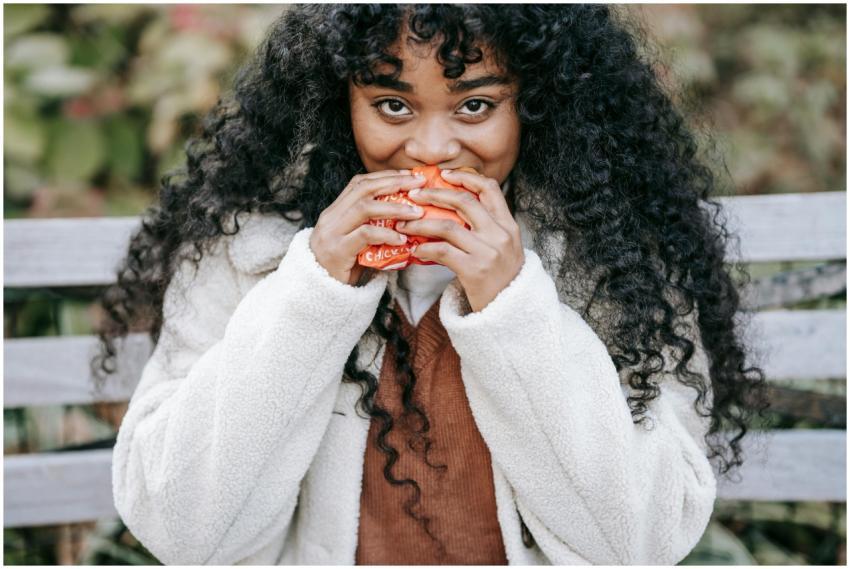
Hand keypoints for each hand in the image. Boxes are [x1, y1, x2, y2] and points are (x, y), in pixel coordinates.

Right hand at [309, 170, 426, 285]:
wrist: (318, 294)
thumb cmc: (344, 269)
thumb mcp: (358, 243)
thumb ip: (375, 229)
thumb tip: (410, 220)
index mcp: (335, 211)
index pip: (360, 183)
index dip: (385, 176)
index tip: (409, 176)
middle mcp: (331, 217)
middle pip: (364, 189)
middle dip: (394, 183)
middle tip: (419, 184)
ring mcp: (332, 233)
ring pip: (364, 208)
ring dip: (394, 208)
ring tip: (416, 213)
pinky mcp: (337, 251)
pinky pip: (365, 235)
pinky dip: (386, 235)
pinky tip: (402, 239)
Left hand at [397, 169, 524, 311]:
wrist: (510, 312)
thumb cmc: (501, 279)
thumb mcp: (504, 247)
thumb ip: (487, 227)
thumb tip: (453, 208)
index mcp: (508, 225)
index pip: (490, 189)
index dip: (466, 177)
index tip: (444, 175)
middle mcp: (500, 235)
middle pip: (463, 202)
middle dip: (434, 194)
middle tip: (414, 195)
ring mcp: (487, 252)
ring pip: (447, 226)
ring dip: (421, 223)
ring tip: (405, 224)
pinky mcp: (474, 270)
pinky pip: (441, 251)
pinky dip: (424, 248)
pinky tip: (415, 250)